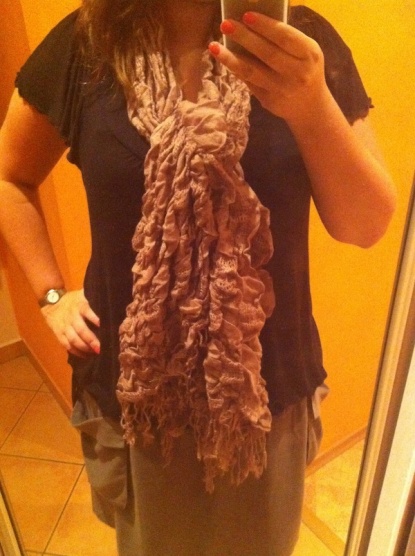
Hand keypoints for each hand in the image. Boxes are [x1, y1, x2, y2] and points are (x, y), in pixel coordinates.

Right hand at [40, 289, 99, 356]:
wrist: (52, 302)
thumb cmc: (74, 300)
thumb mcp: (84, 294)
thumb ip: (95, 296)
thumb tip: (113, 297)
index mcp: (79, 305)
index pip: (86, 310)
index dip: (93, 317)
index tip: (102, 325)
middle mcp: (72, 316)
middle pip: (81, 329)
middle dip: (91, 339)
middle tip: (100, 347)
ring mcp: (64, 326)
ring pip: (73, 339)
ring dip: (84, 347)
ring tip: (95, 352)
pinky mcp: (59, 334)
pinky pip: (66, 345)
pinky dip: (76, 352)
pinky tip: (85, 356)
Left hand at [209, 12, 329, 123]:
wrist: (310, 107)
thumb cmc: (305, 69)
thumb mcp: (305, 52)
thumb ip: (286, 40)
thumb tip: (252, 22)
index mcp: (309, 54)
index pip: (285, 37)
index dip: (265, 26)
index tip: (246, 15)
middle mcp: (297, 73)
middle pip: (267, 53)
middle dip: (244, 37)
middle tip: (225, 24)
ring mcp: (282, 89)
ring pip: (252, 71)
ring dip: (231, 58)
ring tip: (214, 46)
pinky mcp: (269, 101)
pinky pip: (248, 82)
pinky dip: (236, 69)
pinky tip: (224, 59)